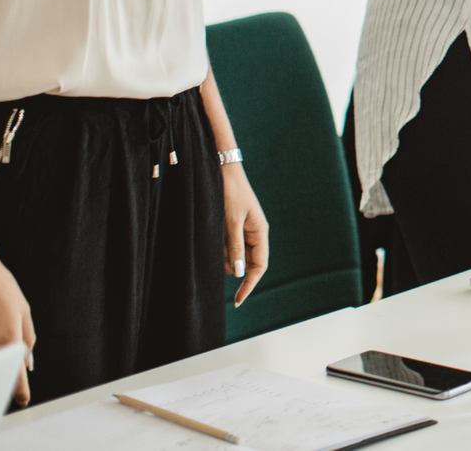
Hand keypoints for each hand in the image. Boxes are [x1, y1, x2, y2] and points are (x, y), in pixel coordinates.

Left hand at [223, 162, 268, 306]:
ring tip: (211, 240)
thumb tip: (239, 273)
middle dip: (232, 268)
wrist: (223, 170)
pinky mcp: (232, 226)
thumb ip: (235, 247)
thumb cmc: (230, 194)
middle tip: (213, 264)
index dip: (249, 285)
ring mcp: (243, 230)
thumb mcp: (231, 222)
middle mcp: (254, 234)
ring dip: (222, 256)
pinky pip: (226, 245)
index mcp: (260, 232)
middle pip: (247, 263)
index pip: (259, 266)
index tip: (237, 301)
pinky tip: (210, 236)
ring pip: (234, 255)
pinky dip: (218, 247)